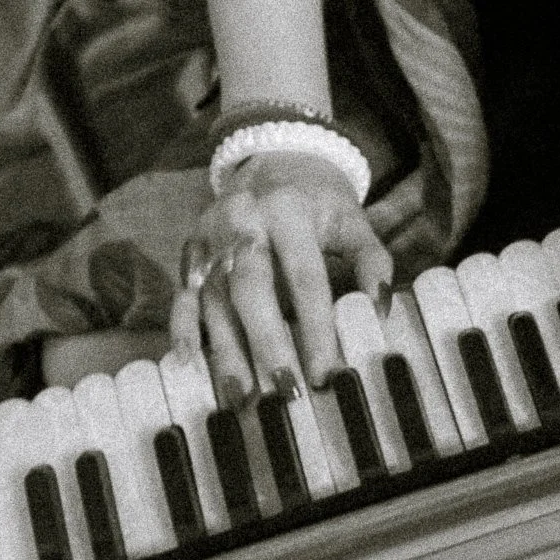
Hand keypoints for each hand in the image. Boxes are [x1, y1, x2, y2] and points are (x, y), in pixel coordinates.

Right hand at [170, 150, 393, 401]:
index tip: (326, 372)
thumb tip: (378, 311)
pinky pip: (181, 296)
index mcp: (288, 211)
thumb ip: (372, 262)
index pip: (304, 277)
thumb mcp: (353, 222)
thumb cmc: (319, 205)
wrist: (273, 163)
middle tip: (285, 391)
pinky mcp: (189, 255)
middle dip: (268, 343)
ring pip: (214, 300)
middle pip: (252, 290)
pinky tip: (189, 363)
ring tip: (243, 396)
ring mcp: (210, 240)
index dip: (315, 327)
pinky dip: (181, 330)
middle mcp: (242, 223)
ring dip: (227, 350)